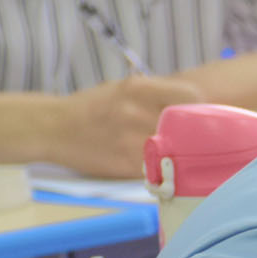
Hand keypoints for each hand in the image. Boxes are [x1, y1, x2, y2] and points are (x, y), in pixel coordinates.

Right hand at [53, 76, 205, 178]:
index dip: (202, 109)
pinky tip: (166, 168)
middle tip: (204, 140)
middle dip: (198, 134)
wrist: (52, 128)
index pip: (191, 97)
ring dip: (185, 154)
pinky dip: (167, 169)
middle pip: (188, 125)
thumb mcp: (122, 89)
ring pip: (177, 149)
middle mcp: (136, 111)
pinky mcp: (127, 163)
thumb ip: (155, 95)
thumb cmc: (93, 107)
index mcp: (138, 88)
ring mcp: (131, 138)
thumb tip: (194, 104)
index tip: (204, 117)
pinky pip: (160, 167)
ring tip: (187, 156)